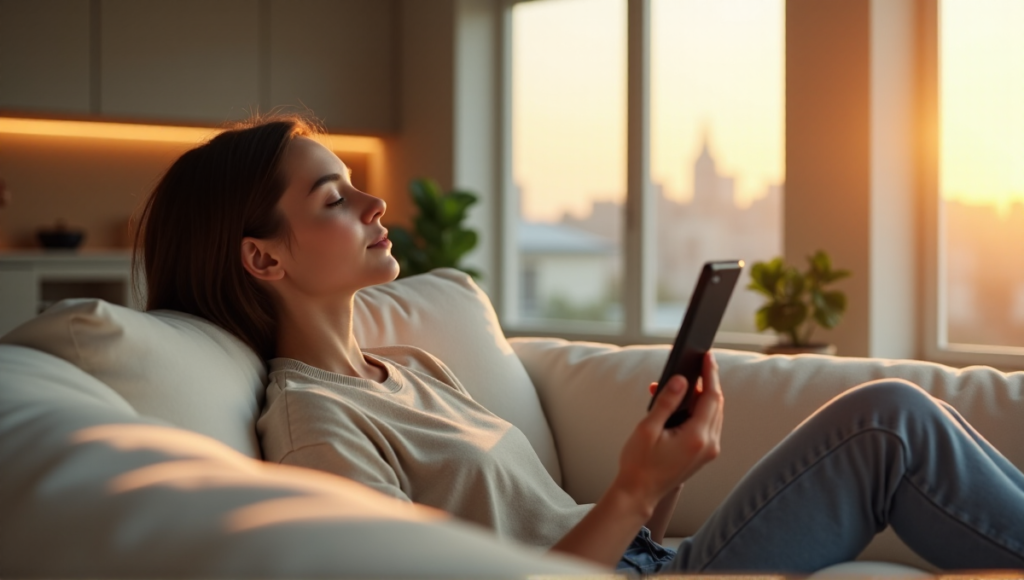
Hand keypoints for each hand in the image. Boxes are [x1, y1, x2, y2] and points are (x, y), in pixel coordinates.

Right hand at [612, 352, 723, 516]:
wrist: (639, 492)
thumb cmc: (639, 462)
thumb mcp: (648, 428)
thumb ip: (667, 402)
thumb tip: (681, 380)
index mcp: (697, 437)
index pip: (711, 397)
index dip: (711, 374)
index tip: (708, 356)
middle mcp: (709, 444)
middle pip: (715, 404)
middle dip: (704, 383)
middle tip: (690, 367)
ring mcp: (708, 451)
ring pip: (713, 414)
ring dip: (700, 397)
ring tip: (676, 388)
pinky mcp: (704, 454)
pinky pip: (707, 425)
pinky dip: (697, 411)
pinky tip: (679, 406)